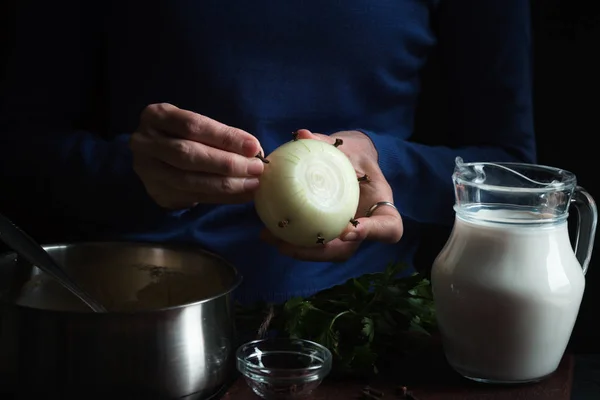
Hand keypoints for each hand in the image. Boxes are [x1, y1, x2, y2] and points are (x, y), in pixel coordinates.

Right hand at [130, 103, 264, 208]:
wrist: (157, 157)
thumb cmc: (184, 135)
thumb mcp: (195, 126)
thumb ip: (220, 135)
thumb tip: (254, 150)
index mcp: (156, 116)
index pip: (193, 125)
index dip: (225, 137)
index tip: (253, 147)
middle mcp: (145, 142)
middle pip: (188, 154)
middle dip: (227, 163)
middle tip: (256, 168)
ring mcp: (147, 170)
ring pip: (189, 180)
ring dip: (226, 184)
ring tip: (252, 184)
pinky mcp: (157, 192)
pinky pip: (193, 197)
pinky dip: (221, 197)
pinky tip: (242, 195)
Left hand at [261, 129, 402, 261]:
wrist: (352, 165)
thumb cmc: (355, 157)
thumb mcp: (348, 147)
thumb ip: (327, 143)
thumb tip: (302, 134)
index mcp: (382, 208)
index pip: (388, 228)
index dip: (371, 233)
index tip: (349, 231)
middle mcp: (365, 228)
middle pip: (347, 250)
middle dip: (317, 252)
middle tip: (289, 245)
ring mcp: (347, 235)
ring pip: (327, 252)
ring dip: (299, 251)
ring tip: (273, 240)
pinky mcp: (329, 233)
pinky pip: (313, 243)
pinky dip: (291, 241)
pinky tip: (269, 232)